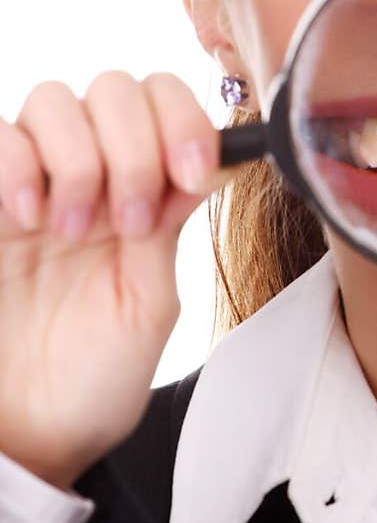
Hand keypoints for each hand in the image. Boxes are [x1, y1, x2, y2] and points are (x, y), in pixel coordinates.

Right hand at [0, 72, 236, 489]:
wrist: (30, 434)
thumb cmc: (94, 379)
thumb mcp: (149, 304)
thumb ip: (170, 227)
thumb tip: (211, 157)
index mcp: (143, 194)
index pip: (165, 104)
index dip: (185, 120)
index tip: (193, 174)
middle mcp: (89, 175)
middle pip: (116, 88)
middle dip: (136, 144)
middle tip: (131, 219)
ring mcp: (30, 184)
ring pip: (54, 99)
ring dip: (80, 157)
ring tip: (73, 230)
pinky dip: (18, 164)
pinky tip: (28, 218)